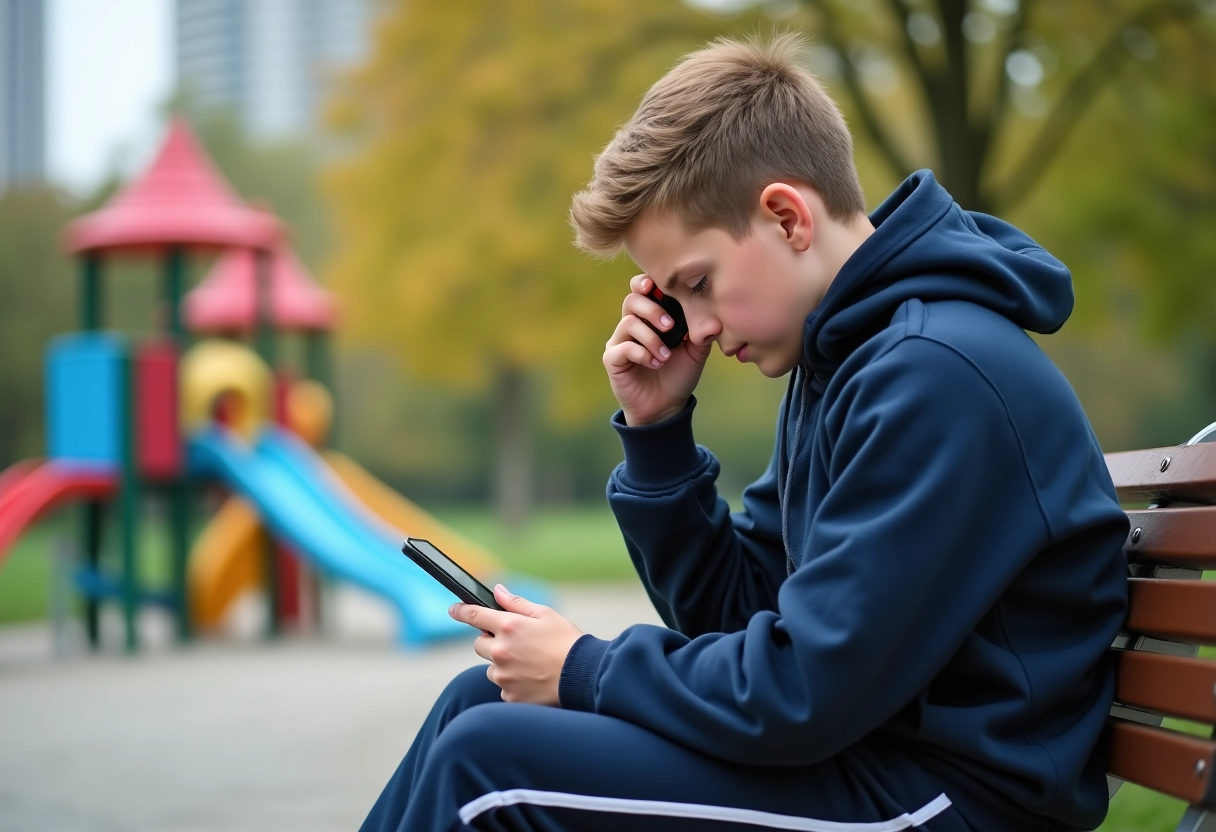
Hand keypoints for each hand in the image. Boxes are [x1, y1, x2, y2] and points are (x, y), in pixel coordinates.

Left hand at [448, 585, 583, 705]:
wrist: (583, 676)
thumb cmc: (567, 642)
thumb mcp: (545, 614)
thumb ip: (516, 603)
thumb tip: (498, 591)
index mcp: (509, 627)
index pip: (474, 616)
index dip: (460, 611)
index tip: (453, 609)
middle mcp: (501, 652)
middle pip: (479, 644)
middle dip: (491, 641)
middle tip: (514, 642)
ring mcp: (503, 676)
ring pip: (491, 667)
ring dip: (502, 664)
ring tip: (530, 664)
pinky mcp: (509, 696)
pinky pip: (503, 687)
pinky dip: (513, 683)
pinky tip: (533, 678)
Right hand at [603, 275, 711, 425]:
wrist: (666, 406)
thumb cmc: (679, 374)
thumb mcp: (696, 352)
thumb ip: (702, 333)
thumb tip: (713, 320)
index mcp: (651, 317)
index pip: (642, 290)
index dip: (645, 283)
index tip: (655, 285)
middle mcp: (633, 325)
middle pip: (632, 300)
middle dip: (653, 310)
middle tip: (670, 327)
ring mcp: (620, 341)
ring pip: (628, 323)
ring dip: (651, 338)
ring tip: (666, 356)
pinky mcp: (613, 359)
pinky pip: (622, 348)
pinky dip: (642, 353)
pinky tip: (655, 363)